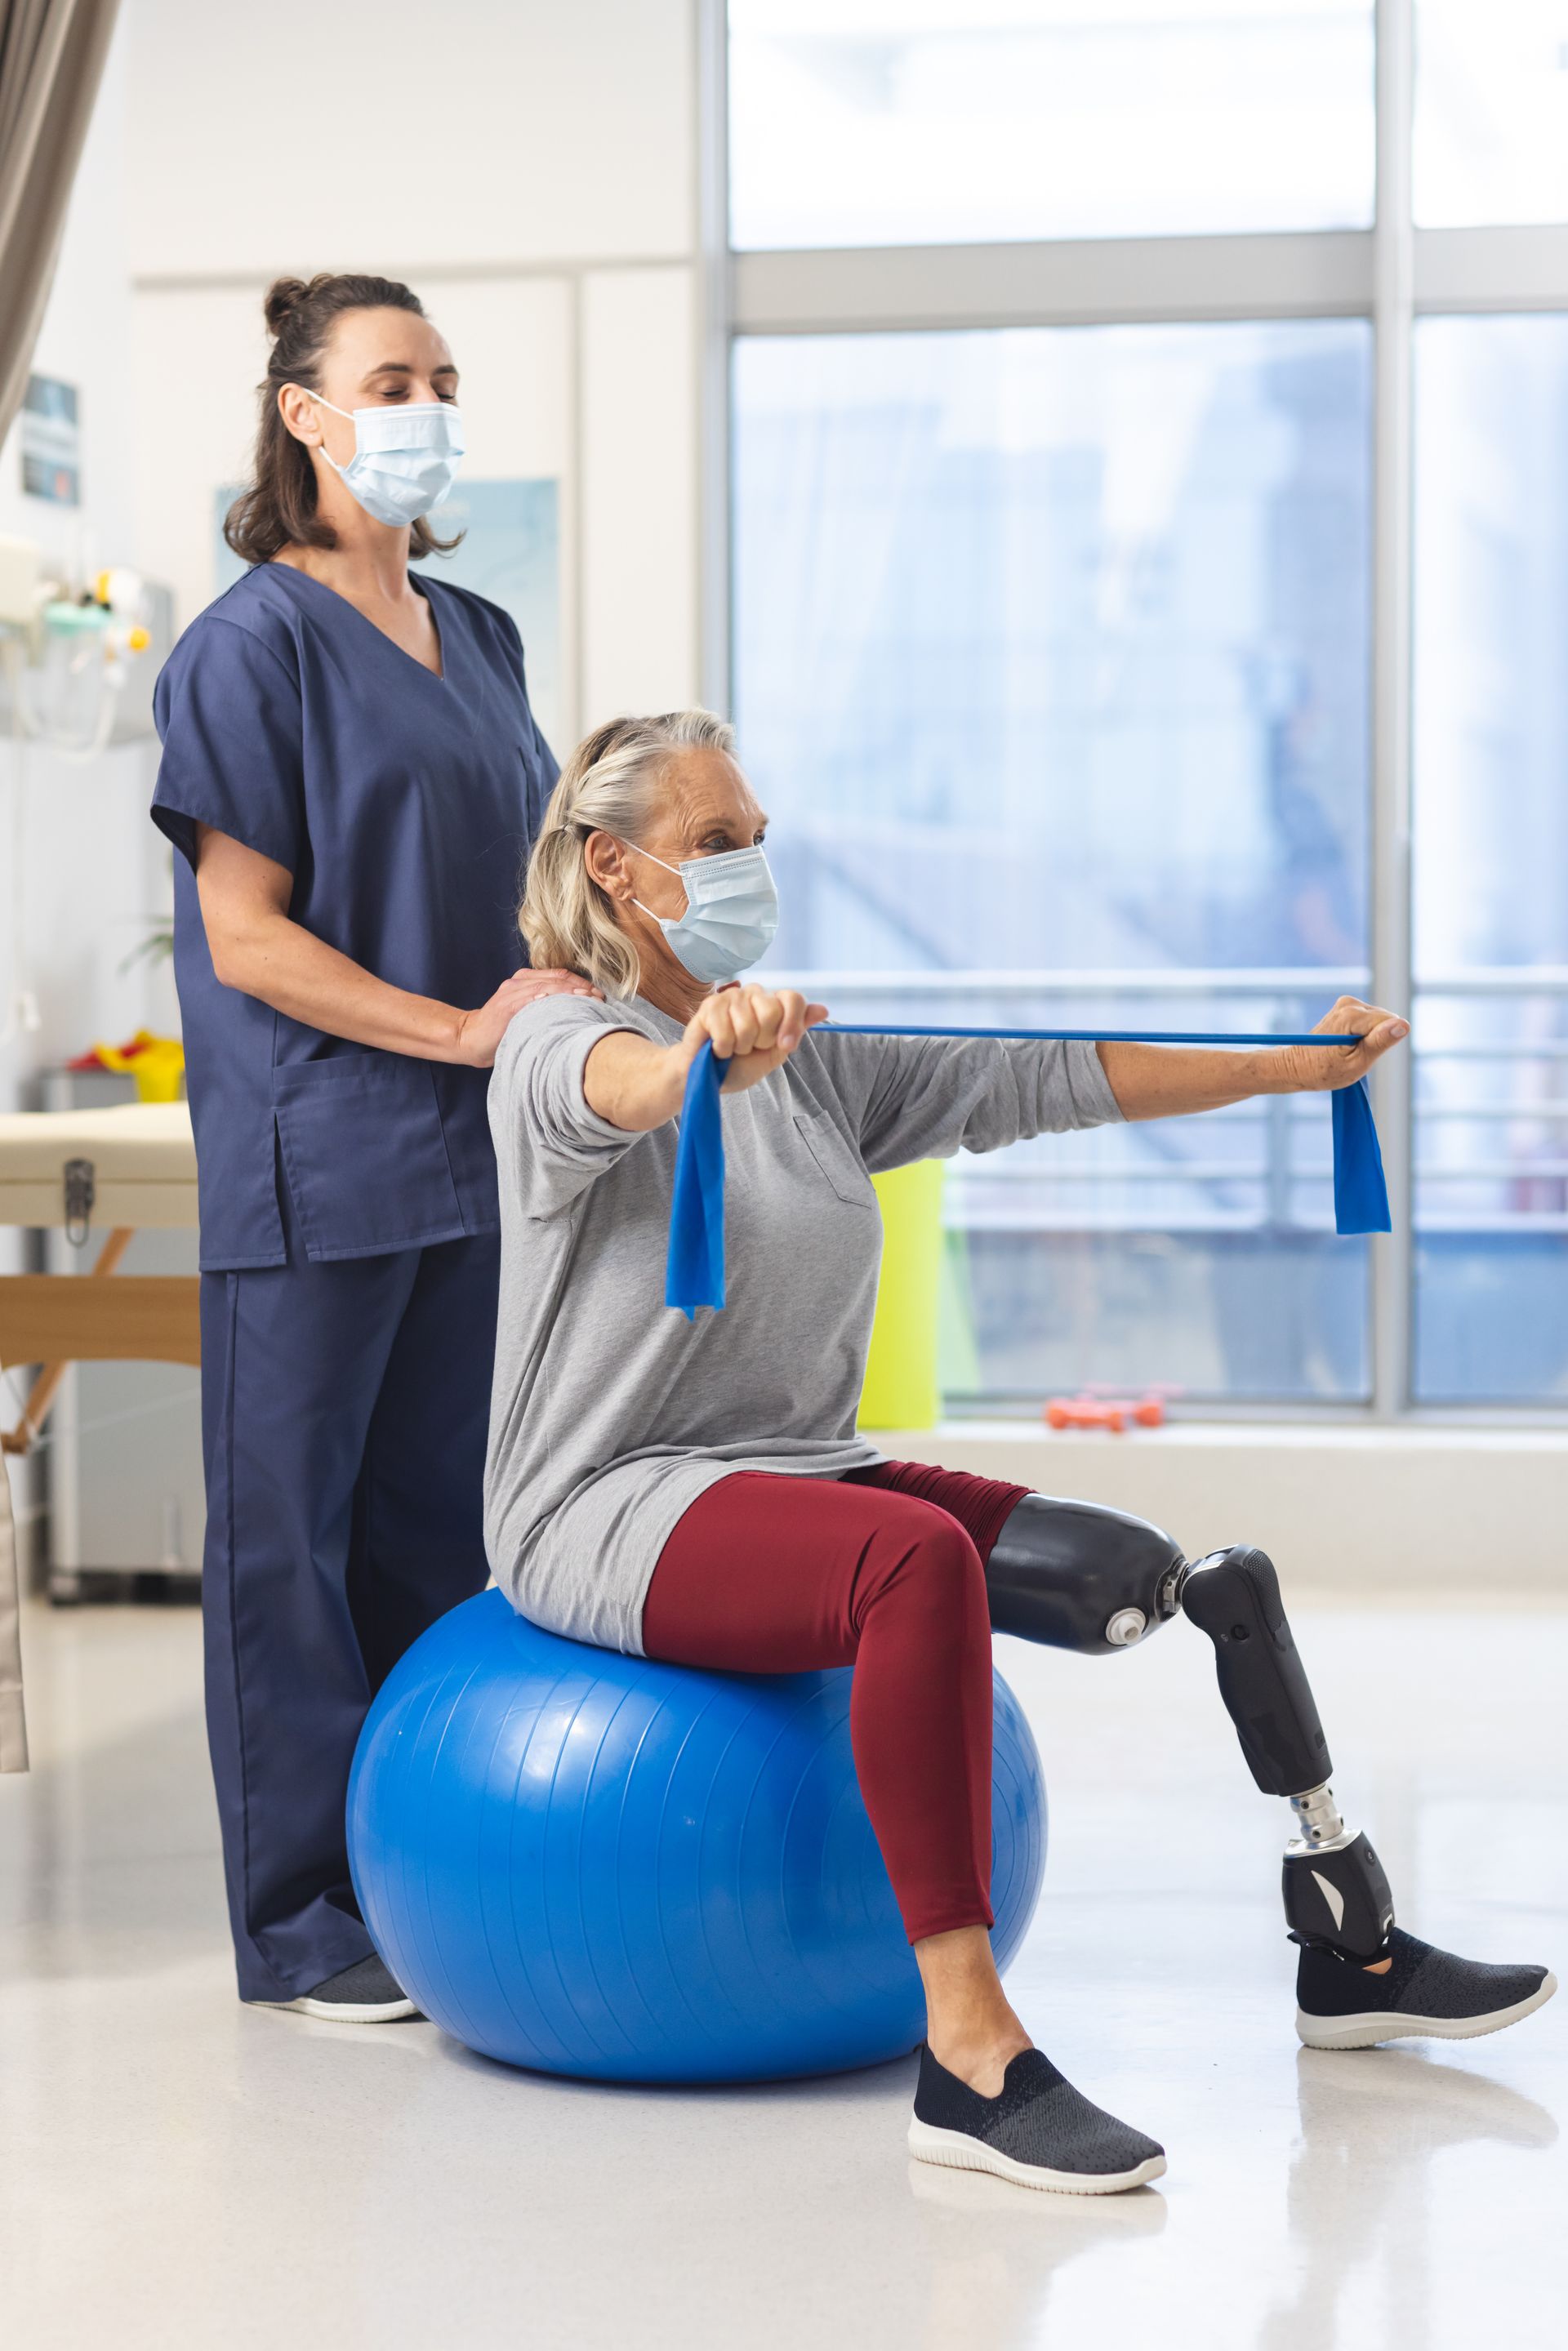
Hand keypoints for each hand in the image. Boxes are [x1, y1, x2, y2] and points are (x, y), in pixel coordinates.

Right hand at [454, 967, 600, 1068]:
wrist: (471, 1037)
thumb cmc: (503, 1029)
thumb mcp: (527, 1013)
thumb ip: (546, 1006)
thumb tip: (578, 1012)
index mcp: (526, 980)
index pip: (560, 975)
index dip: (582, 982)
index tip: (600, 995)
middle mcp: (519, 982)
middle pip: (557, 979)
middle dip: (582, 987)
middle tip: (600, 998)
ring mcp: (512, 993)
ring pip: (547, 987)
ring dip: (571, 993)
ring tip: (589, 1000)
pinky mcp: (506, 1007)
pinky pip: (529, 1000)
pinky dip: (547, 1000)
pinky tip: (562, 1003)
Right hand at [674, 984, 827, 1097]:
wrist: (709, 1077)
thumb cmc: (742, 1065)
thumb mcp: (775, 1053)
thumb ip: (795, 1031)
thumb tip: (822, 1009)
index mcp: (774, 1003)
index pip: (793, 999)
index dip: (792, 1023)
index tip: (785, 1046)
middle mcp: (754, 994)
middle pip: (771, 1012)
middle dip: (761, 1040)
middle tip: (750, 1047)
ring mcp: (732, 997)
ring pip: (747, 1025)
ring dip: (739, 1047)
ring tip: (732, 1048)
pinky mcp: (709, 1005)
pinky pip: (725, 1032)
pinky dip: (722, 1049)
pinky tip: (718, 1048)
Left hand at [1269, 996, 1408, 1093]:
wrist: (1297, 1067)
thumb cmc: (1324, 1071)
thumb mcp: (1358, 1063)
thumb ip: (1381, 1042)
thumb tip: (1404, 1025)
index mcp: (1351, 1015)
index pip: (1389, 1023)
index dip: (1382, 1043)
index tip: (1363, 1055)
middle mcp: (1349, 1003)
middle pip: (1385, 1020)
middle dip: (1376, 1040)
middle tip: (1355, 1055)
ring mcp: (1346, 1003)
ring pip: (1379, 1021)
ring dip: (1369, 1038)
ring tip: (1349, 1051)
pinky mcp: (1346, 1007)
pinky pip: (1369, 1021)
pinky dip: (1363, 1034)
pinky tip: (1348, 1044)